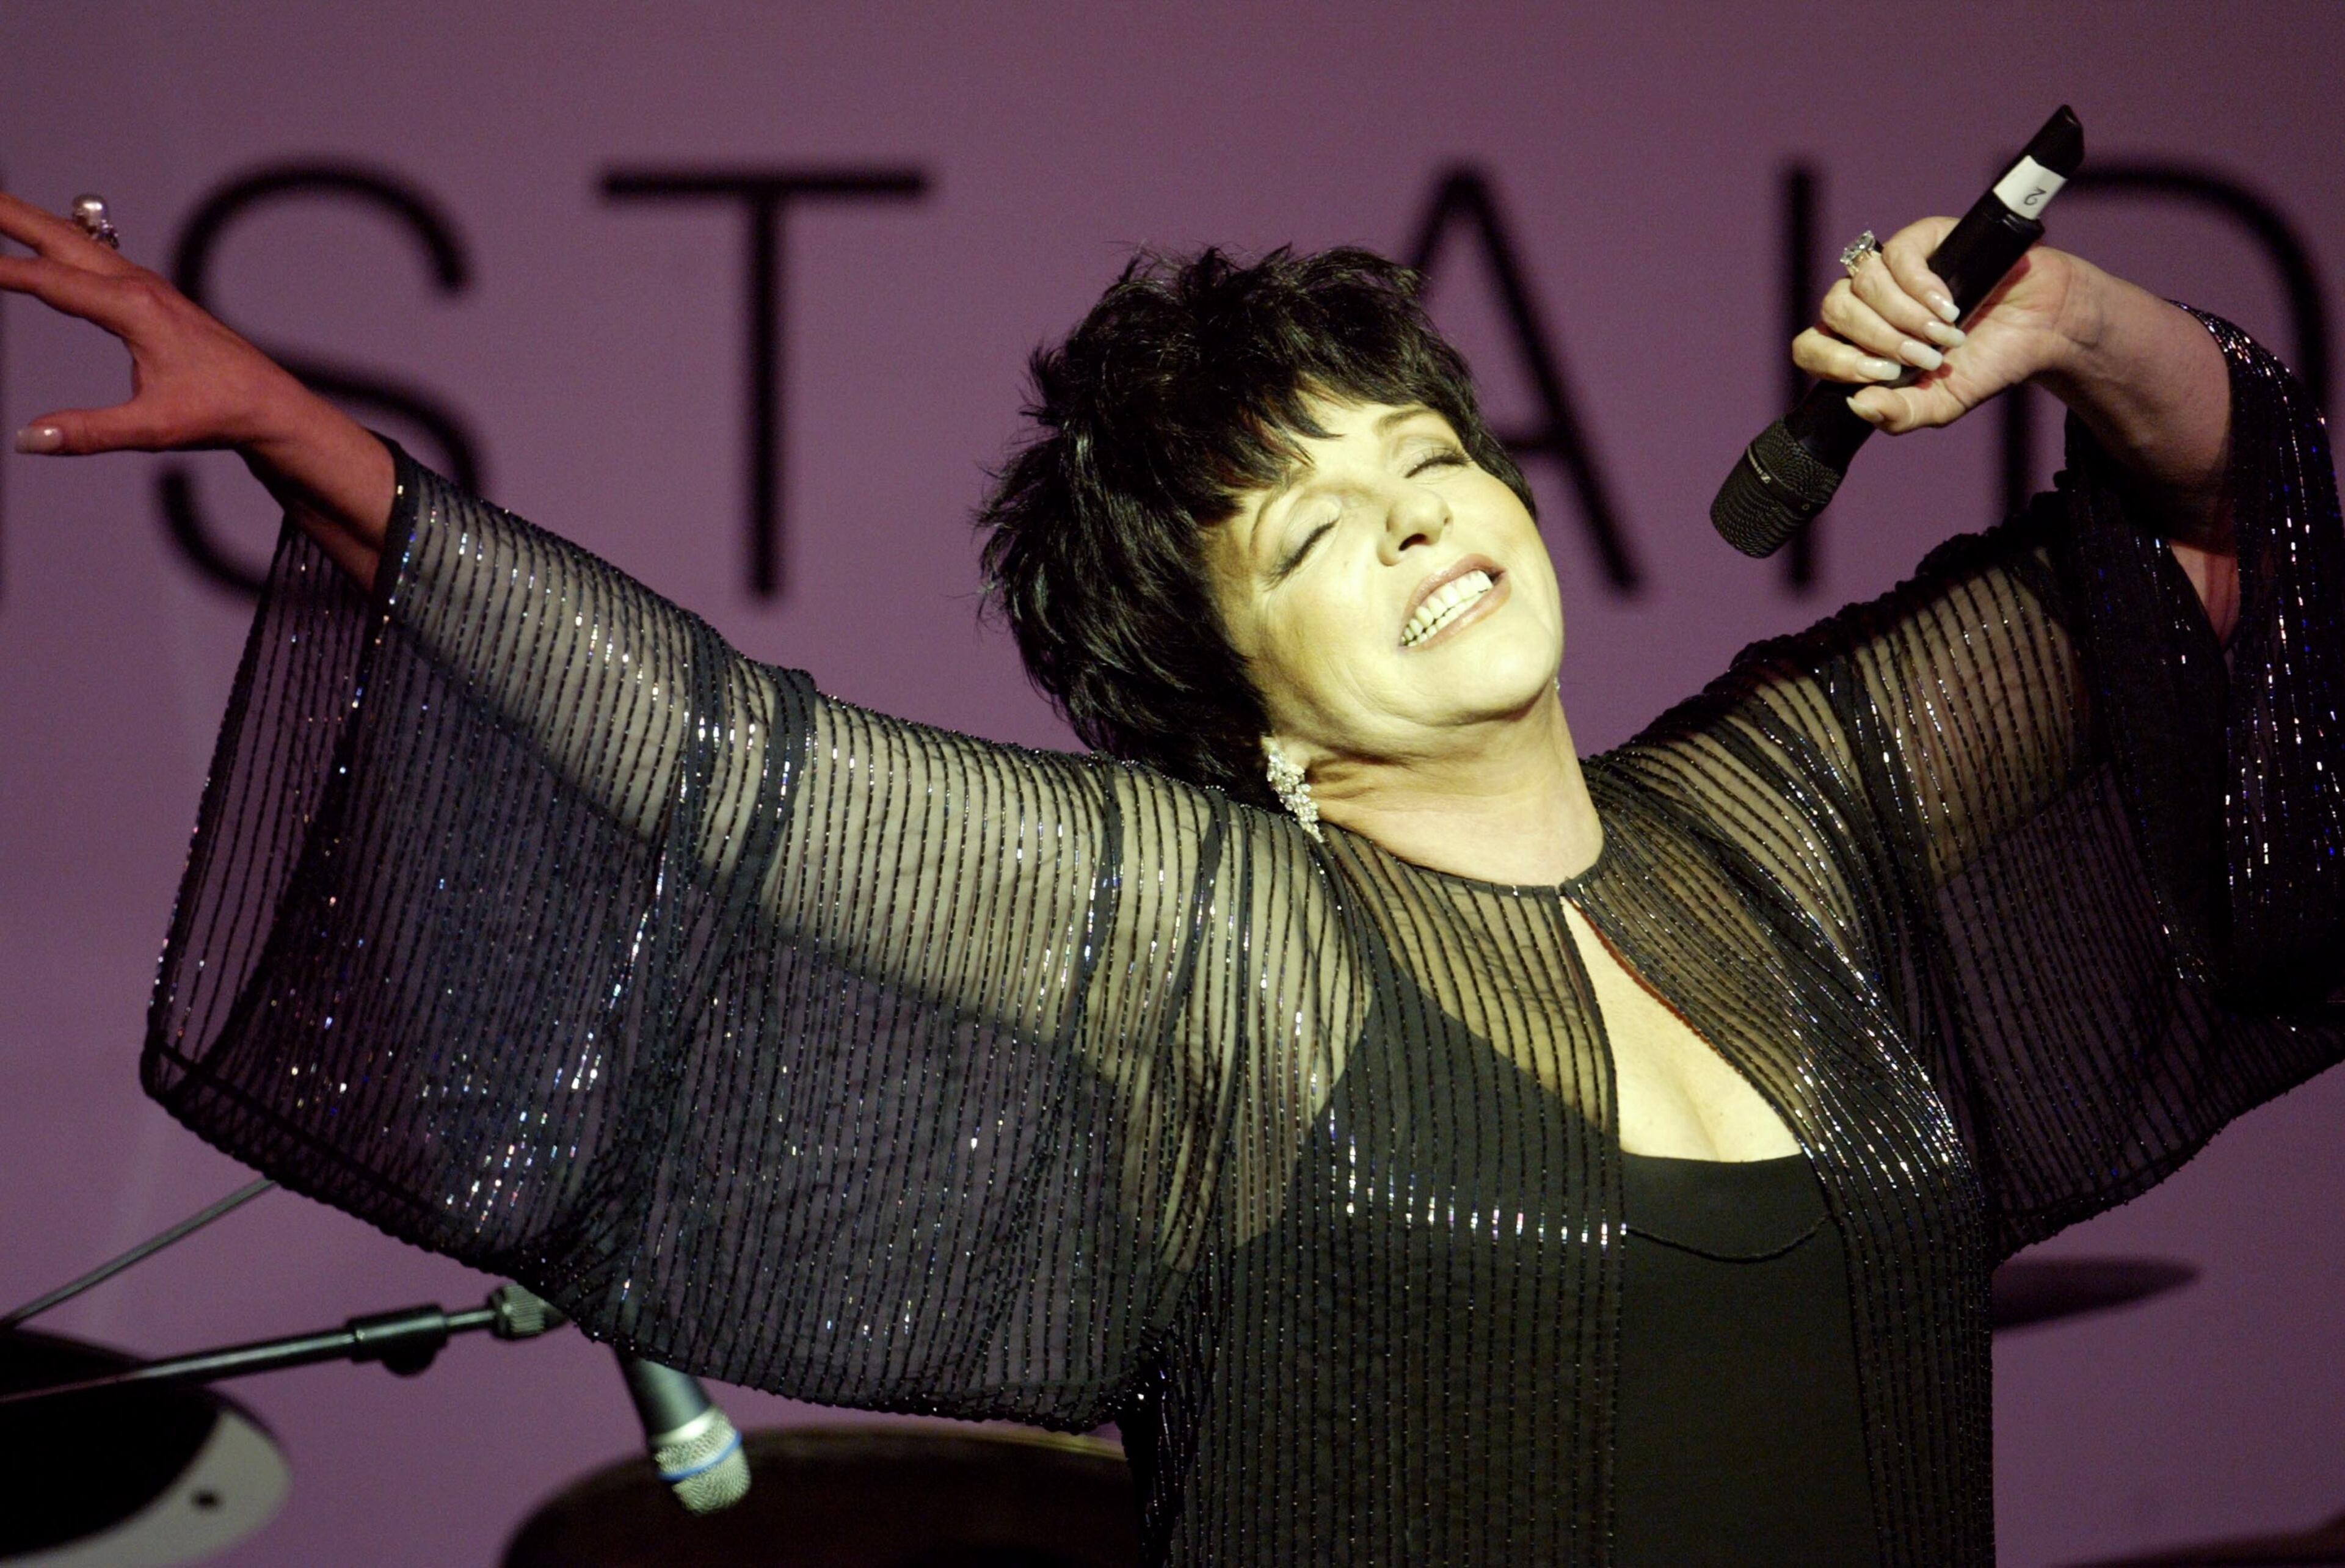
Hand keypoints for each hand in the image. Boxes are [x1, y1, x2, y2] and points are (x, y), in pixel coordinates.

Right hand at [0, 188, 392, 584]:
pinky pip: (92, 257)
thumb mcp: (154, 428)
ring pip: (75, 241)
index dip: (0, 271)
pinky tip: (42, 243)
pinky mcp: (150, 295)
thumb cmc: (221, 412)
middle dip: (7, 214)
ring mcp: (145, 286)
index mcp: (135, 309)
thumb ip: (89, 432)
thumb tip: (31, 439)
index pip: (50, 282)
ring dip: (28, 221)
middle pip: (58, 237)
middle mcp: (138, 286)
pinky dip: (56, 243)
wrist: (271, 404)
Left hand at [1794, 214, 2100, 434]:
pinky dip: (1920, 286)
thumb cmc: (1987, 364)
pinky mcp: (1922, 239)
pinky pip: (1897, 255)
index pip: (1809, 346)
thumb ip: (1899, 414)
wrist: (2041, 330)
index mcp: (1859, 343)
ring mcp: (1892, 268)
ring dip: (1903, 315)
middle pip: (1834, 310)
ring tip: (1945, 334)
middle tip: (1925, 357)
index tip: (1881, 374)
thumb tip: (1857, 405)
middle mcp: (1867, 303)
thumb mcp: (1942, 403)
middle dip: (1880, 340)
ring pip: (1862, 282)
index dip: (1832, 361)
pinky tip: (1947, 305)